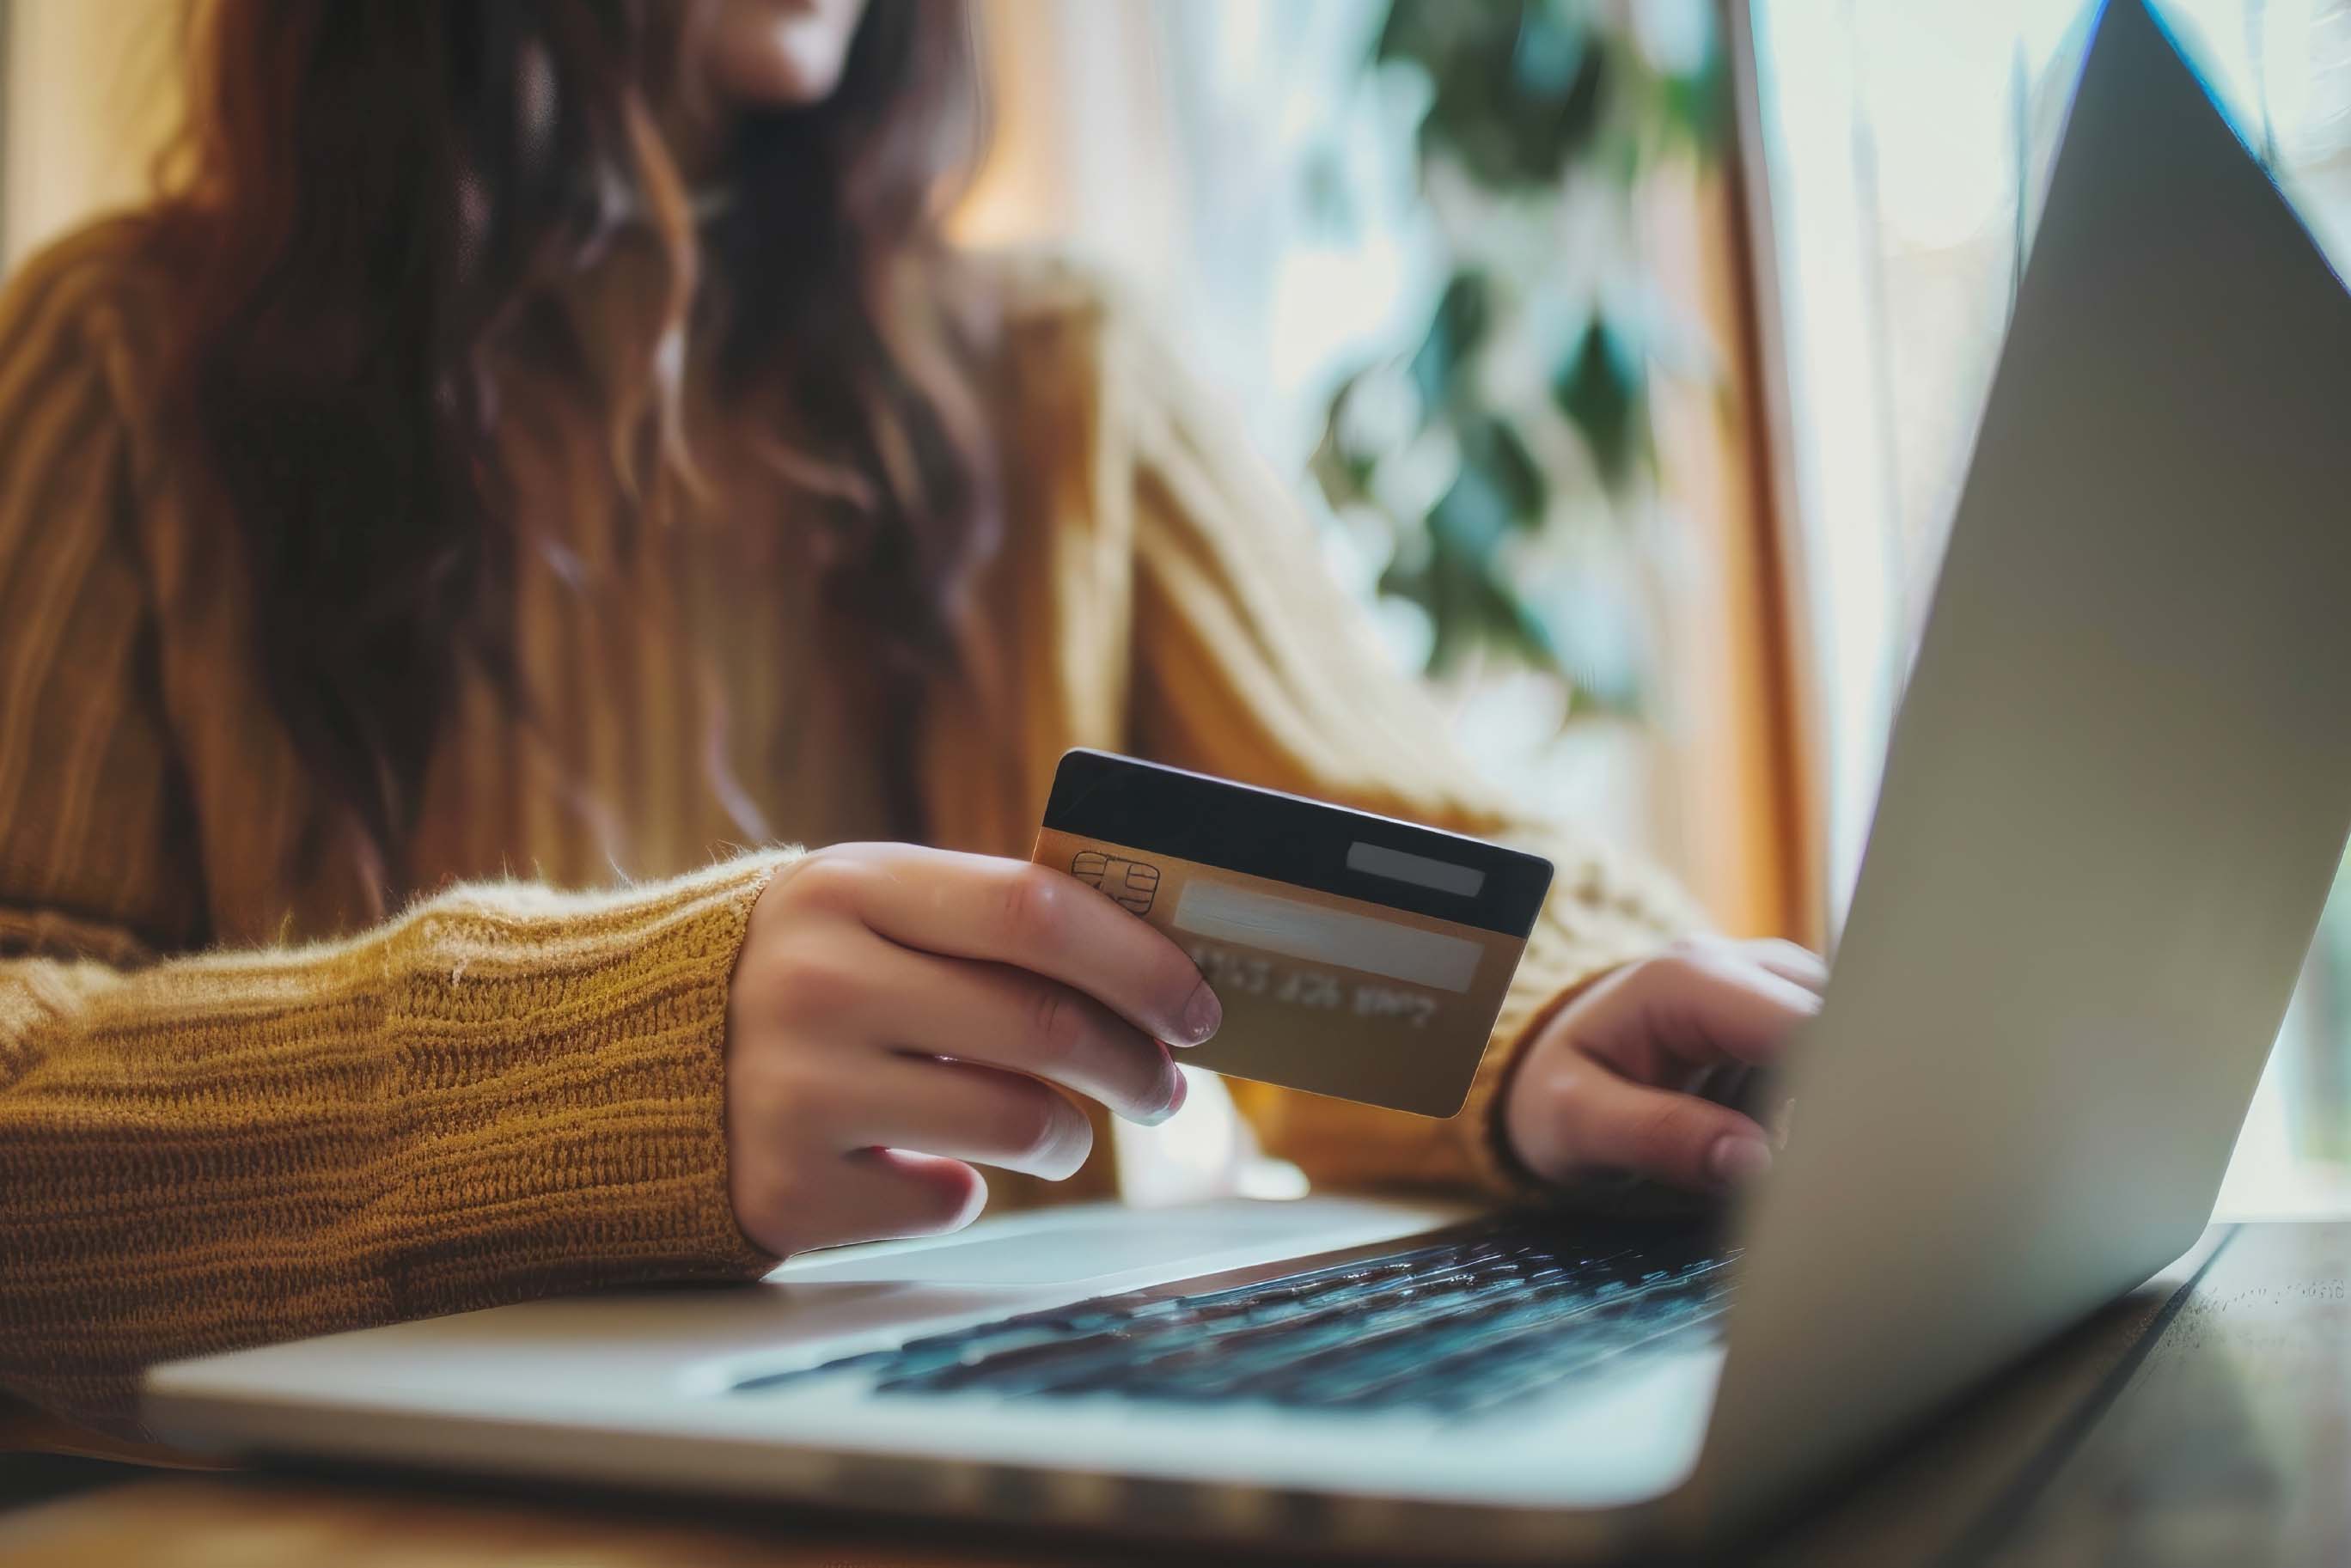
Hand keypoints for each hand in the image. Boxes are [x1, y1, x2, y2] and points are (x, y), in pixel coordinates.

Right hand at [724, 843, 1221, 1256]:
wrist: (609, 1061)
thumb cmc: (790, 975)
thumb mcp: (860, 907)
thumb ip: (982, 921)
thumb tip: (1151, 969)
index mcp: (848, 887)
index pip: (1035, 910)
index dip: (1138, 961)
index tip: (1197, 1003)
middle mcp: (818, 982)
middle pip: (1044, 1024)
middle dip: (1136, 1063)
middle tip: (1164, 1085)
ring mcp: (795, 1089)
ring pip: (1016, 1121)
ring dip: (1066, 1135)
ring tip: (1057, 1133)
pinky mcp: (785, 1190)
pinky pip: (944, 1201)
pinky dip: (962, 1192)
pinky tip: (929, 1167)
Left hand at [1503, 936, 1824, 1196]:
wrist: (1558, 1065)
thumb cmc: (1561, 1093)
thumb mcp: (1575, 1122)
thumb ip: (1656, 1138)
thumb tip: (1753, 1160)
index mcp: (1689, 977)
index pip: (1804, 1025)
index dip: (1838, 1092)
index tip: (1840, 1159)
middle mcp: (1747, 965)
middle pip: (1849, 1024)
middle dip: (1849, 1102)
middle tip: (1829, 1175)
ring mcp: (1781, 987)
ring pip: (1860, 1041)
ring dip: (1846, 1105)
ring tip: (1805, 1161)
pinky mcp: (1800, 1018)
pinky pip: (1848, 1056)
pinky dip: (1838, 1104)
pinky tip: (1805, 1143)